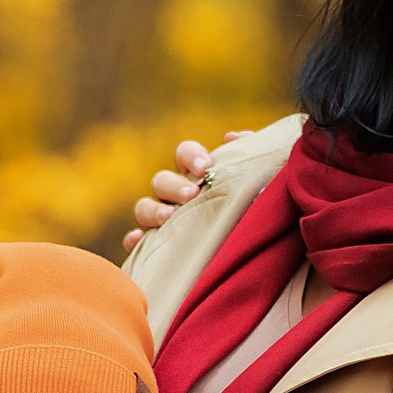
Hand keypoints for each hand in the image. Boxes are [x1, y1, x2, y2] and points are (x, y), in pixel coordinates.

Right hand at [122, 131, 247, 249]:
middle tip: (192, 195)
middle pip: (161, 181)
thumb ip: (247, 155)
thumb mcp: (256, 182)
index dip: (191, 156)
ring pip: (144, 208)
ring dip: (153, 210)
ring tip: (169, 217)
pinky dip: (135, 239)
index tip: (207, 167)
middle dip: (174, 186)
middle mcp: (176, 195)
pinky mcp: (156, 248)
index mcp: (197, 175)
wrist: (255, 255)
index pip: (184, 153)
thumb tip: (232, 137)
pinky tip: (140, 240)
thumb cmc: (254, 209)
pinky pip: (137, 242)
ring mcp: (163, 221)